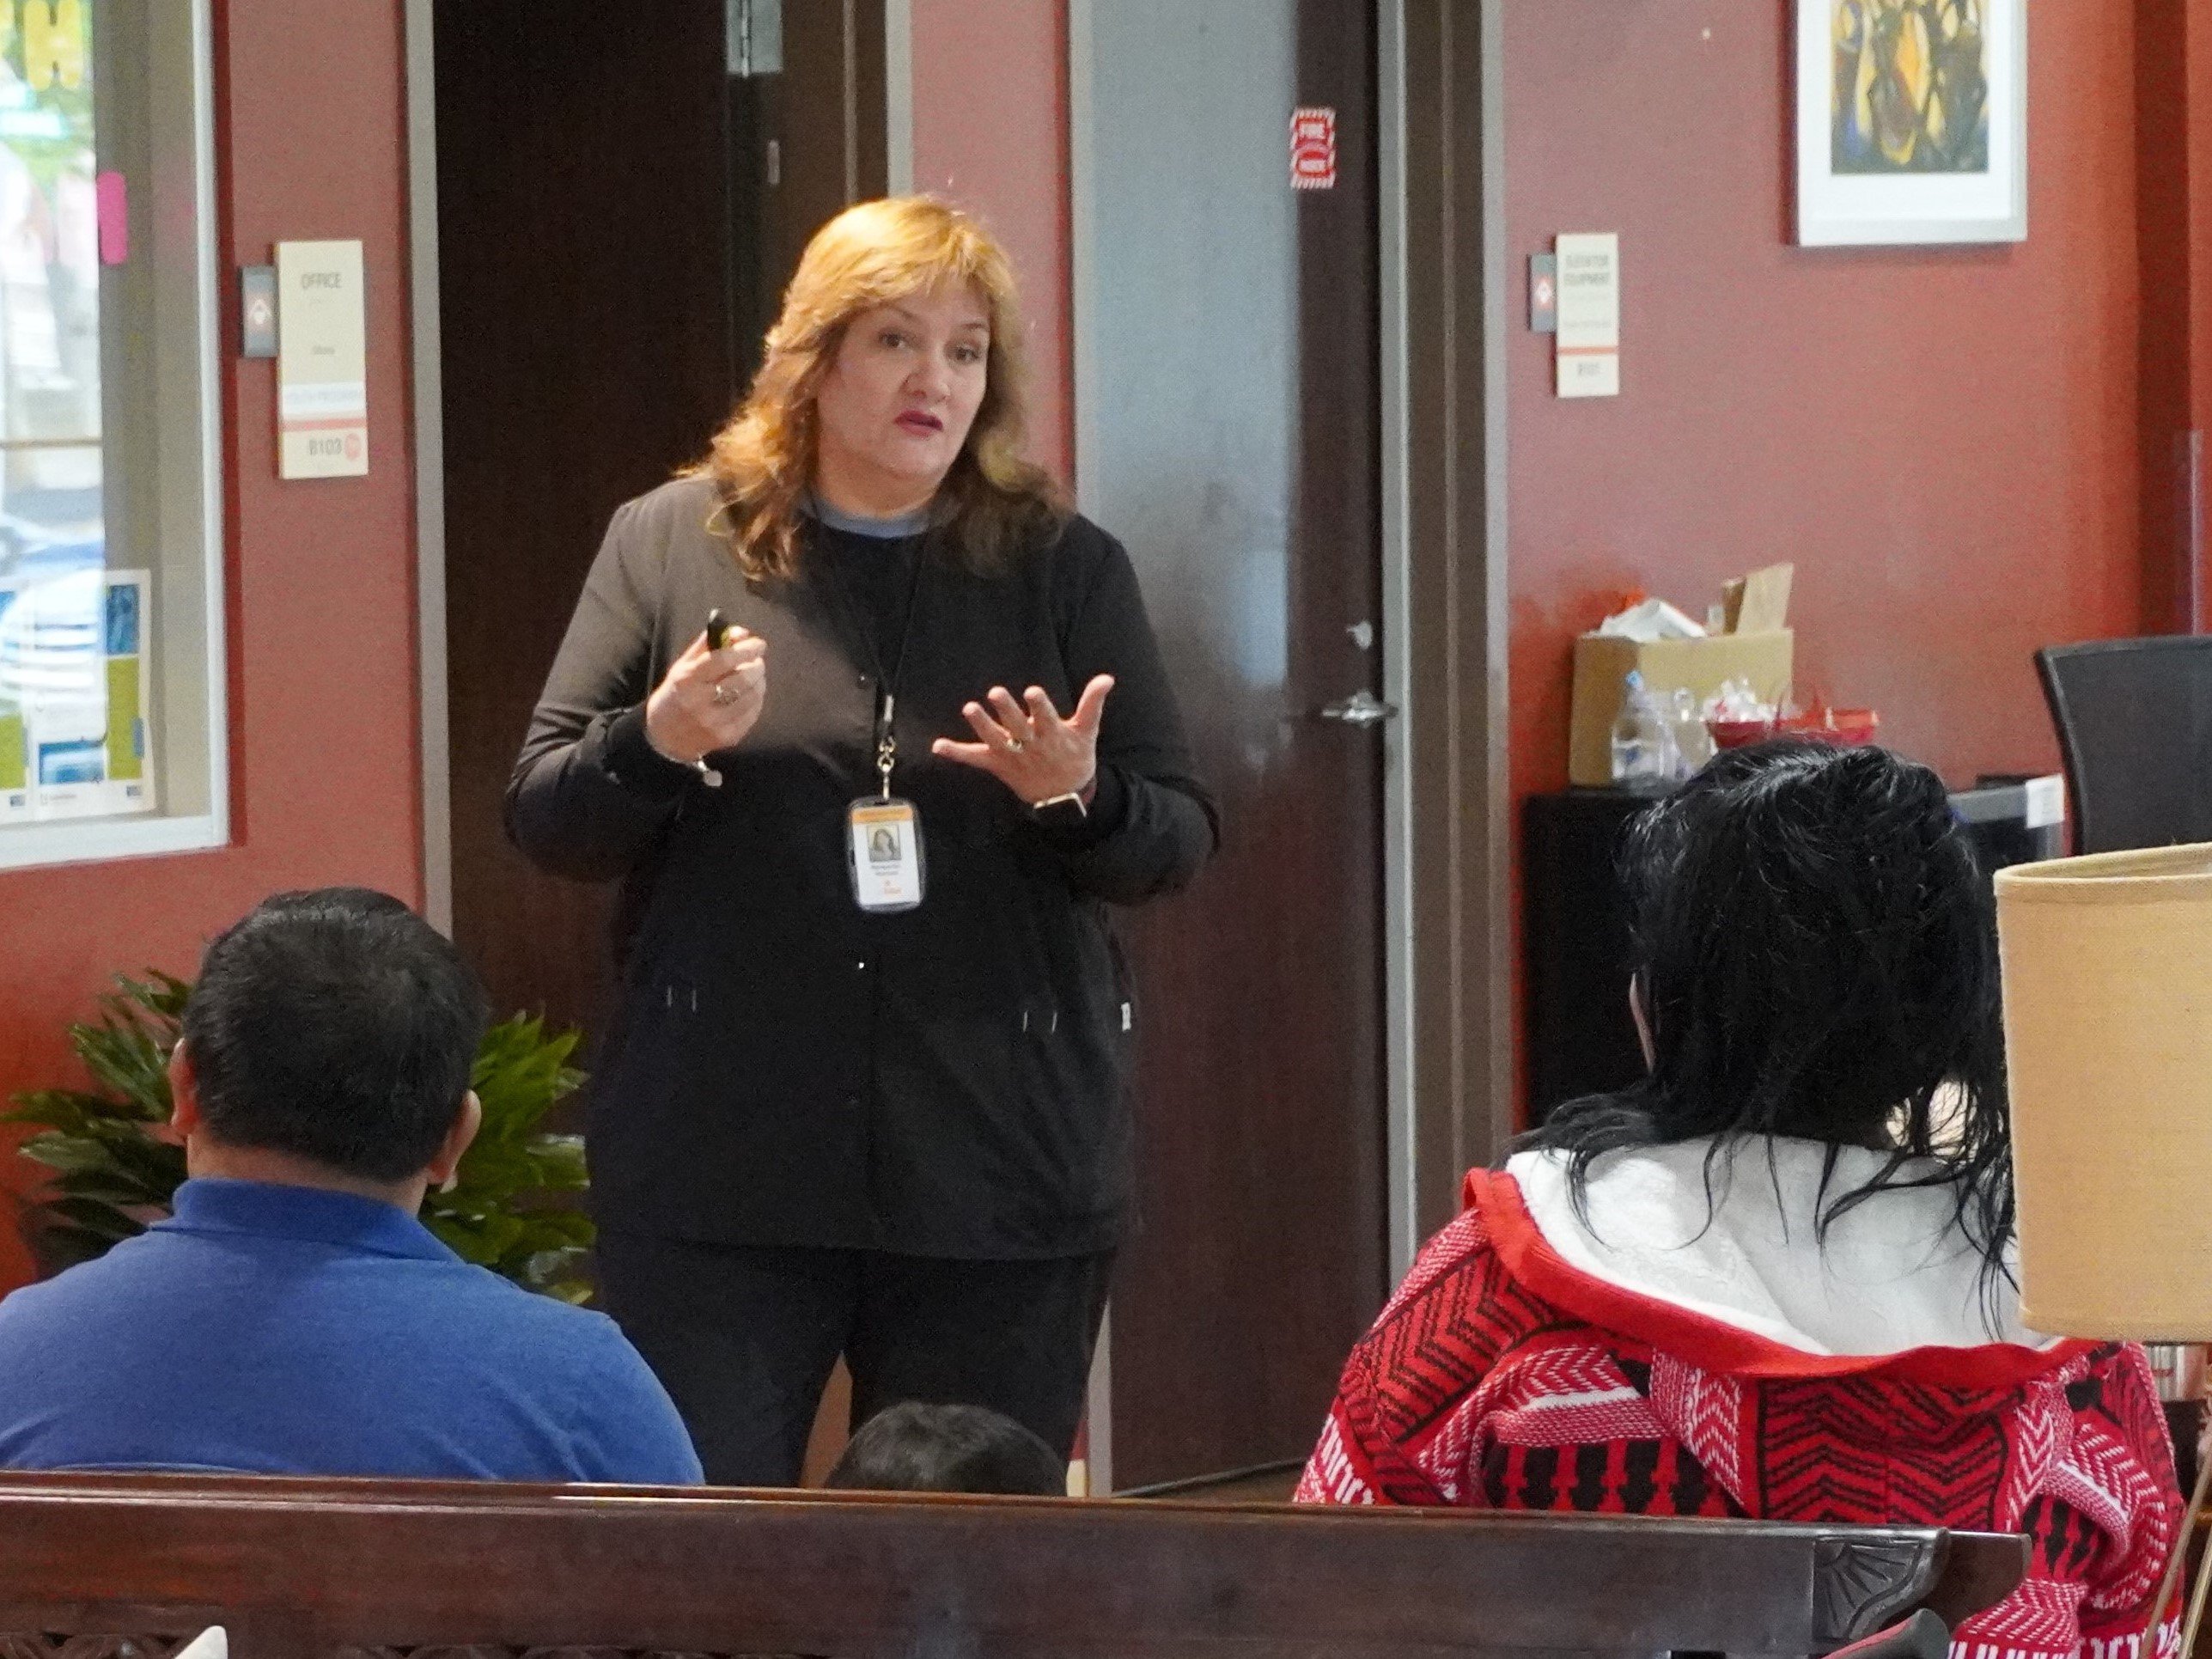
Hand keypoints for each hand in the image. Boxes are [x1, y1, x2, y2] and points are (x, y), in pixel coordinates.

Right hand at [645, 627, 766, 765]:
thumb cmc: (677, 692)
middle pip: (743, 678)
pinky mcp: (727, 737)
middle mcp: (700, 702)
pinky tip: (750, 695)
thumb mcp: (684, 665)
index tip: (758, 644)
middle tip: (757, 661)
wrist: (665, 735)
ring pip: (752, 696)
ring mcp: (715, 722)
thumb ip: (710, 644)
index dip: (745, 650)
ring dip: (759, 682)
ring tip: (754, 677)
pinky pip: (753, 714)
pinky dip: (756, 700)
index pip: (724, 660)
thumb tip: (741, 633)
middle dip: (756, 665)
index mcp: (687, 679)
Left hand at [932, 676, 1113, 805]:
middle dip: (1007, 712)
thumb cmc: (1075, 757)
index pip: (1046, 718)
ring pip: (995, 740)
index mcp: (1053, 735)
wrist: (1064, 797)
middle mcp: (1031, 746)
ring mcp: (1013, 756)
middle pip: (1017, 728)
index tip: (1032, 692)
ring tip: (969, 708)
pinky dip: (956, 753)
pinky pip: (975, 759)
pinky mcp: (998, 765)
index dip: (1039, 706)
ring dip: (981, 725)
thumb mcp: (1087, 731)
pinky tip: (938, 745)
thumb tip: (1107, 678)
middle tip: (996, 693)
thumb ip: (1093, 702)